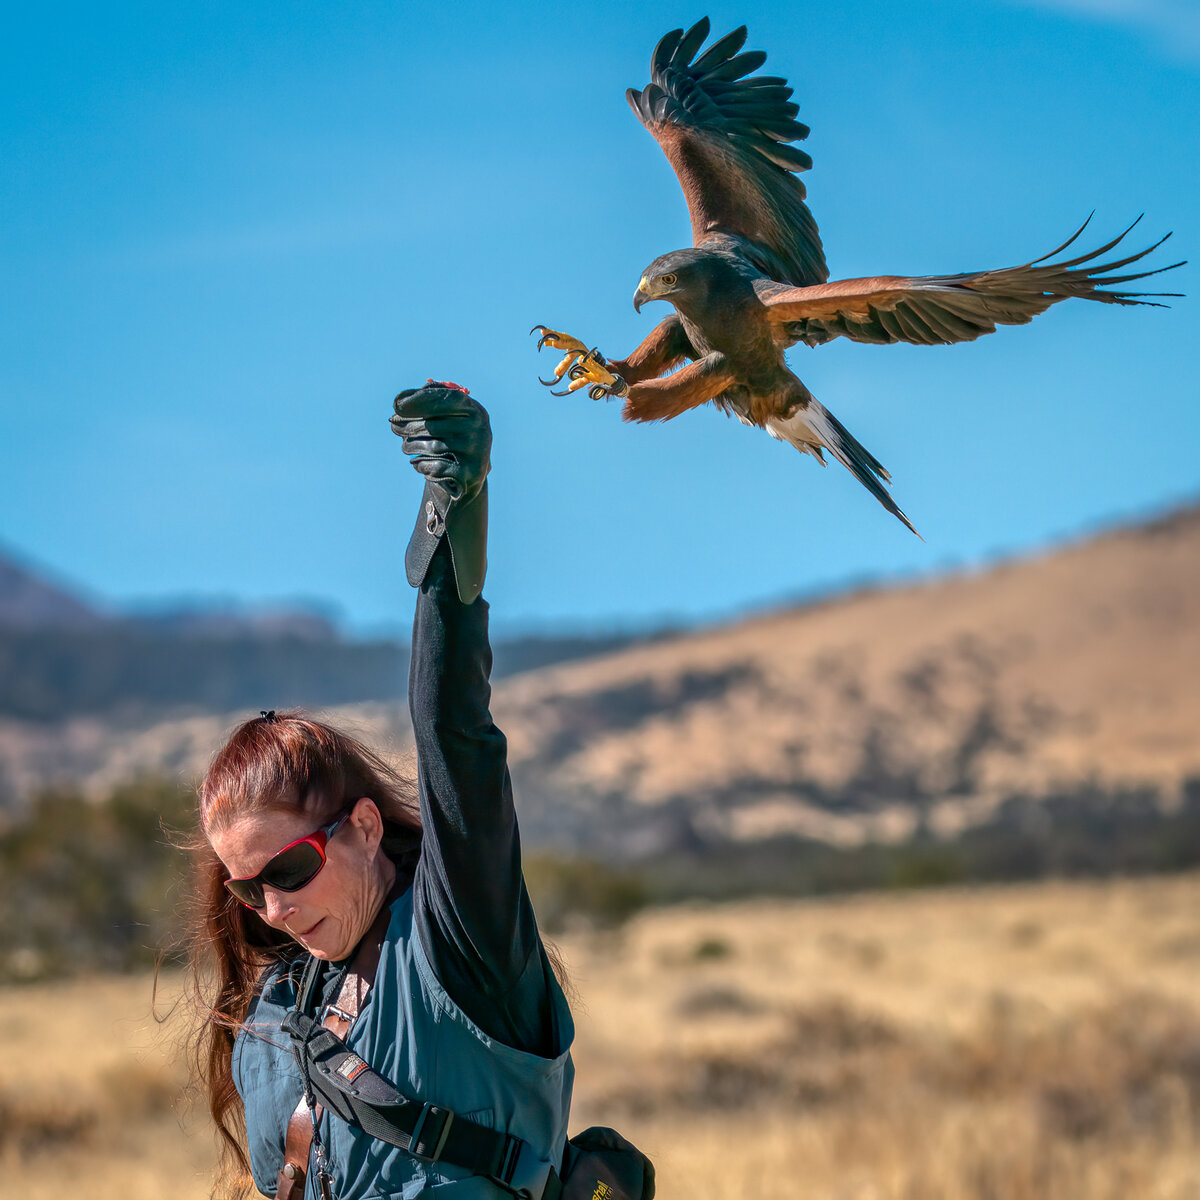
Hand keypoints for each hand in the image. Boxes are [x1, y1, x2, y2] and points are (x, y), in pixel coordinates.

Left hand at [390, 382, 490, 603]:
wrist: (469, 477)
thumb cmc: (451, 439)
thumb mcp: (445, 418)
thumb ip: (426, 402)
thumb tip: (400, 400)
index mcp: (475, 410)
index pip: (447, 399)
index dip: (420, 400)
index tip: (396, 404)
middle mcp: (480, 429)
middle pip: (435, 424)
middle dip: (409, 426)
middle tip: (392, 426)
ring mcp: (478, 452)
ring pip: (433, 446)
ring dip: (411, 447)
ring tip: (405, 447)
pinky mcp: (471, 474)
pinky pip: (436, 467)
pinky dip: (422, 466)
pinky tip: (417, 465)